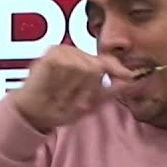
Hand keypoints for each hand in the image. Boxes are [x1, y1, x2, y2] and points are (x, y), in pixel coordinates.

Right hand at [11, 46, 133, 131]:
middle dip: (88, 89)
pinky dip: (63, 80)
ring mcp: (62, 52)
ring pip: (84, 67)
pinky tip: (54, 87)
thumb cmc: (59, 108)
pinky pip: (69, 65)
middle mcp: (74, 53)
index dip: (117, 69)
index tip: (130, 76)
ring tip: (61, 96)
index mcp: (84, 62)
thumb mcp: (89, 103)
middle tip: (74, 101)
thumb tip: (132, 81)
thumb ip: (109, 91)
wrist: (34, 114)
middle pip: (96, 67)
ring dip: (74, 88)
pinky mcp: (51, 54)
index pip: (106, 61)